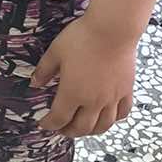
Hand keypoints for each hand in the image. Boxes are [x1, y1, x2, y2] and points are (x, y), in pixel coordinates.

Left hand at [34, 13, 137, 136]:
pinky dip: (114, 120)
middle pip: (82, 127)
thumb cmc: (81, 38)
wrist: (112, 30)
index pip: (59, 118)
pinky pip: (122, 113)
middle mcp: (93, 101)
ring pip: (103, 126)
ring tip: (84, 128)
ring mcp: (112, 98)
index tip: (43, 124)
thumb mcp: (55, 51)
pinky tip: (108, 117)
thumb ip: (44, 70)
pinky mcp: (126, 91)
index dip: (49, 124)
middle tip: (62, 129)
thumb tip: (35, 84)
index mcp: (72, 93)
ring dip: (91, 131)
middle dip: (69, 131)